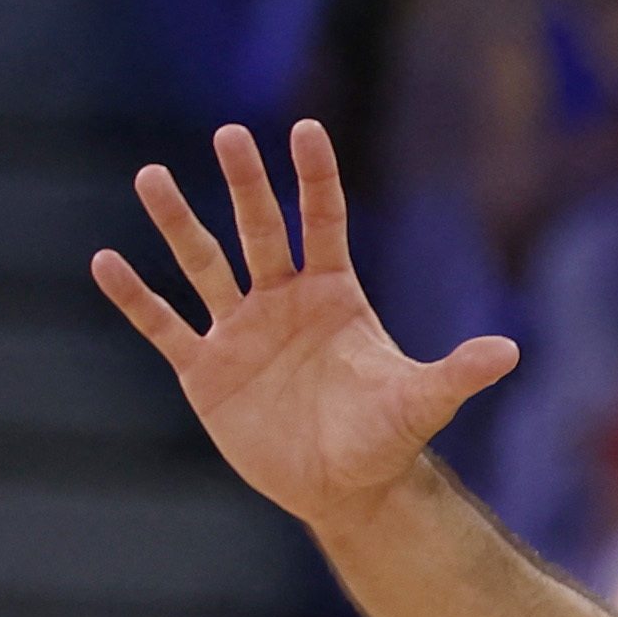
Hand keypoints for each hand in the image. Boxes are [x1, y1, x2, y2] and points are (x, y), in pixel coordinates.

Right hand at [92, 122, 516, 530]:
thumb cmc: (386, 439)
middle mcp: (281, 301)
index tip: (305, 128)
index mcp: (333, 296)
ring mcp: (239, 331)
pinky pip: (163, 325)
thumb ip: (458, 374)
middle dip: (247, 185)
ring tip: (152, 177)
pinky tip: (106, 262)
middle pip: (259, 230)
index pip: (322, 223)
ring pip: (203, 264)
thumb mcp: (422, 403)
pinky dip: (135, 298)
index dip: (315, 178)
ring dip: (177, 223)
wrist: (347, 488)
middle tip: (231, 136)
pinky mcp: (204, 369)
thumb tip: (511, 353)